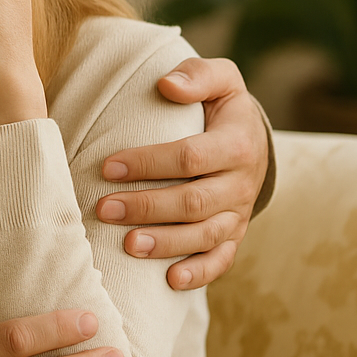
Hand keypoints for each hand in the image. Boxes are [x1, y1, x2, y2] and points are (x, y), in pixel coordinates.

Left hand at [95, 56, 268, 290]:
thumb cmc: (222, 106)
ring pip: (204, 236)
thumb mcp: (221, 79)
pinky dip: (198, 273)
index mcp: (237, 144)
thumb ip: (198, 75)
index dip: (148, 163)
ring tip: (128, 246)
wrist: (252, 138)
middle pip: (193, 202)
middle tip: (104, 209)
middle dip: (146, 207)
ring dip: (165, 243)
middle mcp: (241, 183)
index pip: (190, 157)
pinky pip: (221, 260)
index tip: (107, 166)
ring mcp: (238, 213)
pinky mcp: (234, 235)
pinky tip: (169, 280)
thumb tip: (167, 84)